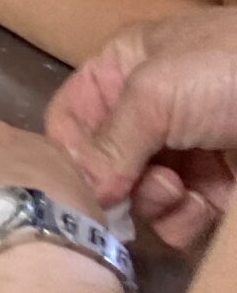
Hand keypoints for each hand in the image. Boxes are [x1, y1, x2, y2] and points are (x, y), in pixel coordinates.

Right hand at [47, 10, 236, 250]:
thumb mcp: (155, 92)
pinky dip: (185, 221)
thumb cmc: (224, 71)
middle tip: (144, 189)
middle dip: (120, 185)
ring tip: (179, 192)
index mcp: (122, 71)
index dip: (71, 154)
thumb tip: (88, 192)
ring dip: (154, 204)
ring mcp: (184, 151)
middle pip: (106, 167)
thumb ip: (111, 141)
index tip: (82, 186)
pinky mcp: (218, 187)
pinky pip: (182, 218)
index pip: (71, 120)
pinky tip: (201, 207)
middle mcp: (148, 113)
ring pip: (143, 198)